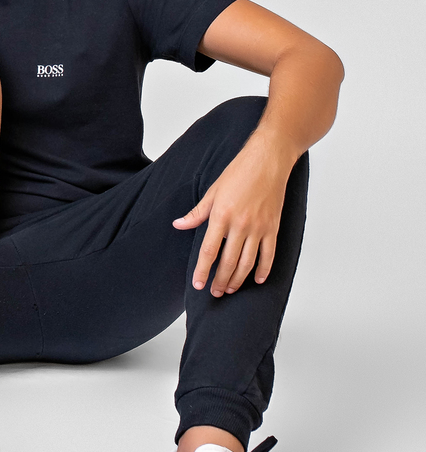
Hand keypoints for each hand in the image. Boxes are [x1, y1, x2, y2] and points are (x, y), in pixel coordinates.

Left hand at [173, 131, 295, 296]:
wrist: (268, 159)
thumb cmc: (239, 172)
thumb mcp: (213, 191)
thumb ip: (197, 213)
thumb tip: (178, 225)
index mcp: (222, 216)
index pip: (209, 251)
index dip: (203, 270)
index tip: (198, 284)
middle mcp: (240, 225)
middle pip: (229, 261)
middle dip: (220, 280)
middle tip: (214, 292)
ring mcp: (259, 228)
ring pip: (248, 262)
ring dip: (238, 279)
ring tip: (229, 289)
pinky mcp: (273, 227)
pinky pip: (269, 255)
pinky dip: (263, 270)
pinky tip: (256, 279)